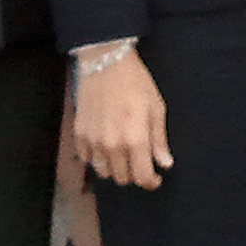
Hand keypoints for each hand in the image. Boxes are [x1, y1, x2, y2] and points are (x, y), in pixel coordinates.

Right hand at [74, 48, 171, 189]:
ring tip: (123, 152)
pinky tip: (105, 145)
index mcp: (135, 140)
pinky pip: (88, 159)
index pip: (142, 177)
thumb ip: (159, 140)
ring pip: (104, 172)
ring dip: (115, 168)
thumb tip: (165, 164)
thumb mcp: (156, 108)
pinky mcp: (79, 135)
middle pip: (122, 178)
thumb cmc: (135, 83)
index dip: (151, 182)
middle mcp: (112, 146)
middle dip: (134, 174)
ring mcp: (93, 142)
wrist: (106, 63)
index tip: (155, 178)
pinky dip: (97, 158)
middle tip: (140, 160)